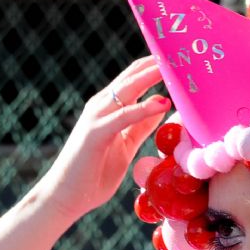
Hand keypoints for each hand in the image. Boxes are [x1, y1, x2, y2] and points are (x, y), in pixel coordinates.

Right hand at [33, 56, 170, 221]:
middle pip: (132, 75)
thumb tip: (160, 106)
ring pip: (128, 89)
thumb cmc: (94, 174)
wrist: (65, 197)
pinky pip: (124, 116)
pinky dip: (143, 108)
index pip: (134, 77)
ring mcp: (96, 117)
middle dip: (158, 62)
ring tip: (175, 66)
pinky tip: (162, 102)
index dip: (155, 66)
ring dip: (152, 76)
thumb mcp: (125, 146)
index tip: (181, 59)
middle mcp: (100, 105)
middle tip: (184, 51)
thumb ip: (140, 126)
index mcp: (108, 107)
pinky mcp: (95, 133)